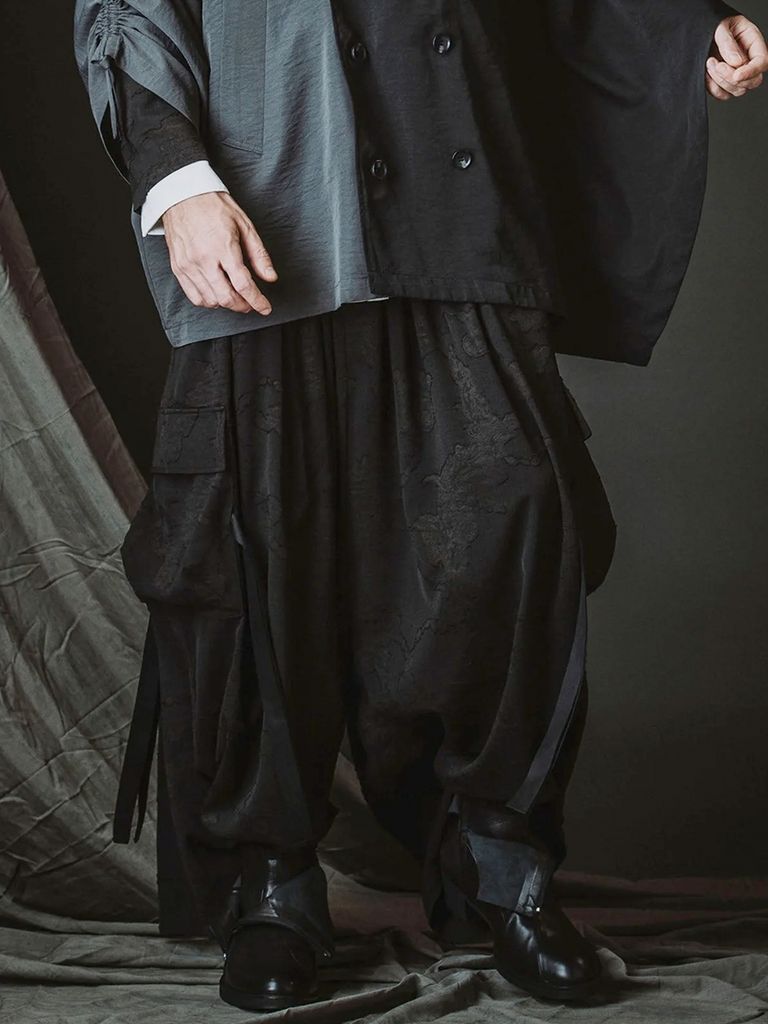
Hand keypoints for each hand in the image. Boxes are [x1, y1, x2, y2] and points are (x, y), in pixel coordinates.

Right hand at [162, 191, 277, 313]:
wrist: (182, 194)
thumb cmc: (214, 206)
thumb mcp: (244, 225)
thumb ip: (259, 254)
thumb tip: (270, 277)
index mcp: (223, 247)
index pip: (243, 285)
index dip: (258, 301)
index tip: (266, 308)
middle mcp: (204, 259)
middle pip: (226, 298)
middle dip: (243, 306)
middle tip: (251, 303)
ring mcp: (188, 265)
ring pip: (210, 300)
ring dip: (227, 304)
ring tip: (235, 297)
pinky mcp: (178, 268)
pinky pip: (194, 296)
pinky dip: (208, 301)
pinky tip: (217, 295)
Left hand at [706, 15, 767, 99]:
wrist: (700, 31)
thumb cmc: (715, 25)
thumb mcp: (721, 26)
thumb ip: (727, 43)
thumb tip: (736, 62)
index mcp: (754, 43)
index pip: (762, 62)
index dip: (751, 71)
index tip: (736, 75)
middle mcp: (749, 60)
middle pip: (753, 82)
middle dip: (732, 78)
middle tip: (716, 64)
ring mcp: (738, 74)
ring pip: (738, 90)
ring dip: (720, 81)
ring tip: (709, 62)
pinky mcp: (725, 83)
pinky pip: (723, 95)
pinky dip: (713, 88)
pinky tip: (706, 73)